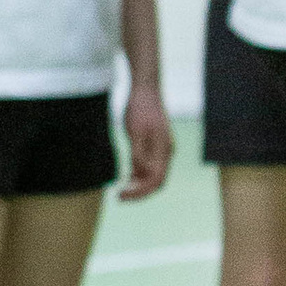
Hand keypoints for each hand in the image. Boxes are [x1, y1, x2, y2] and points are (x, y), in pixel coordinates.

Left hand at [118, 81, 172, 197]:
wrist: (146, 88)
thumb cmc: (139, 108)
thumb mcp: (134, 131)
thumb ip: (138, 154)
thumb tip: (140, 174)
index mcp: (164, 150)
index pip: (155, 180)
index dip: (139, 192)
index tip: (121, 196)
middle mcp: (167, 151)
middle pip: (156, 181)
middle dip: (139, 192)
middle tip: (119, 197)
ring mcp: (163, 147)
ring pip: (154, 174)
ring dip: (139, 184)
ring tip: (121, 190)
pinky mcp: (157, 143)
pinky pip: (151, 165)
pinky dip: (140, 174)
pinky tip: (128, 176)